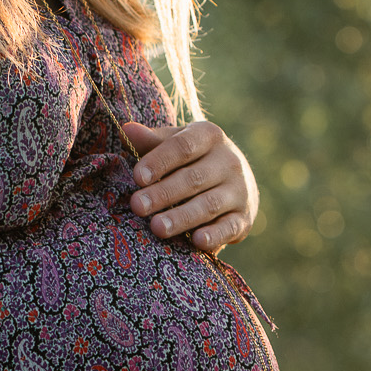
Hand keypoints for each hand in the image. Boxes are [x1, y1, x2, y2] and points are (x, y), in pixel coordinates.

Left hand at [118, 119, 258, 252]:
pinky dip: (216, 235)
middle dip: (164, 193)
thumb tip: (126, 129)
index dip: (160, 161)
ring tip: (157, 227)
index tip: (137, 177)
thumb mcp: (175, 143)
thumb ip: (151, 141)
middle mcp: (229, 161)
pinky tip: (197, 241)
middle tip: (137, 206)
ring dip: (182, 217)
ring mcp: (239, 190)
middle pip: (194, 178)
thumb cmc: (192, 160)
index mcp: (210, 136)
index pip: (183, 147)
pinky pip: (230, 227)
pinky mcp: (243, 218)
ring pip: (209, 204)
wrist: (235, 180)